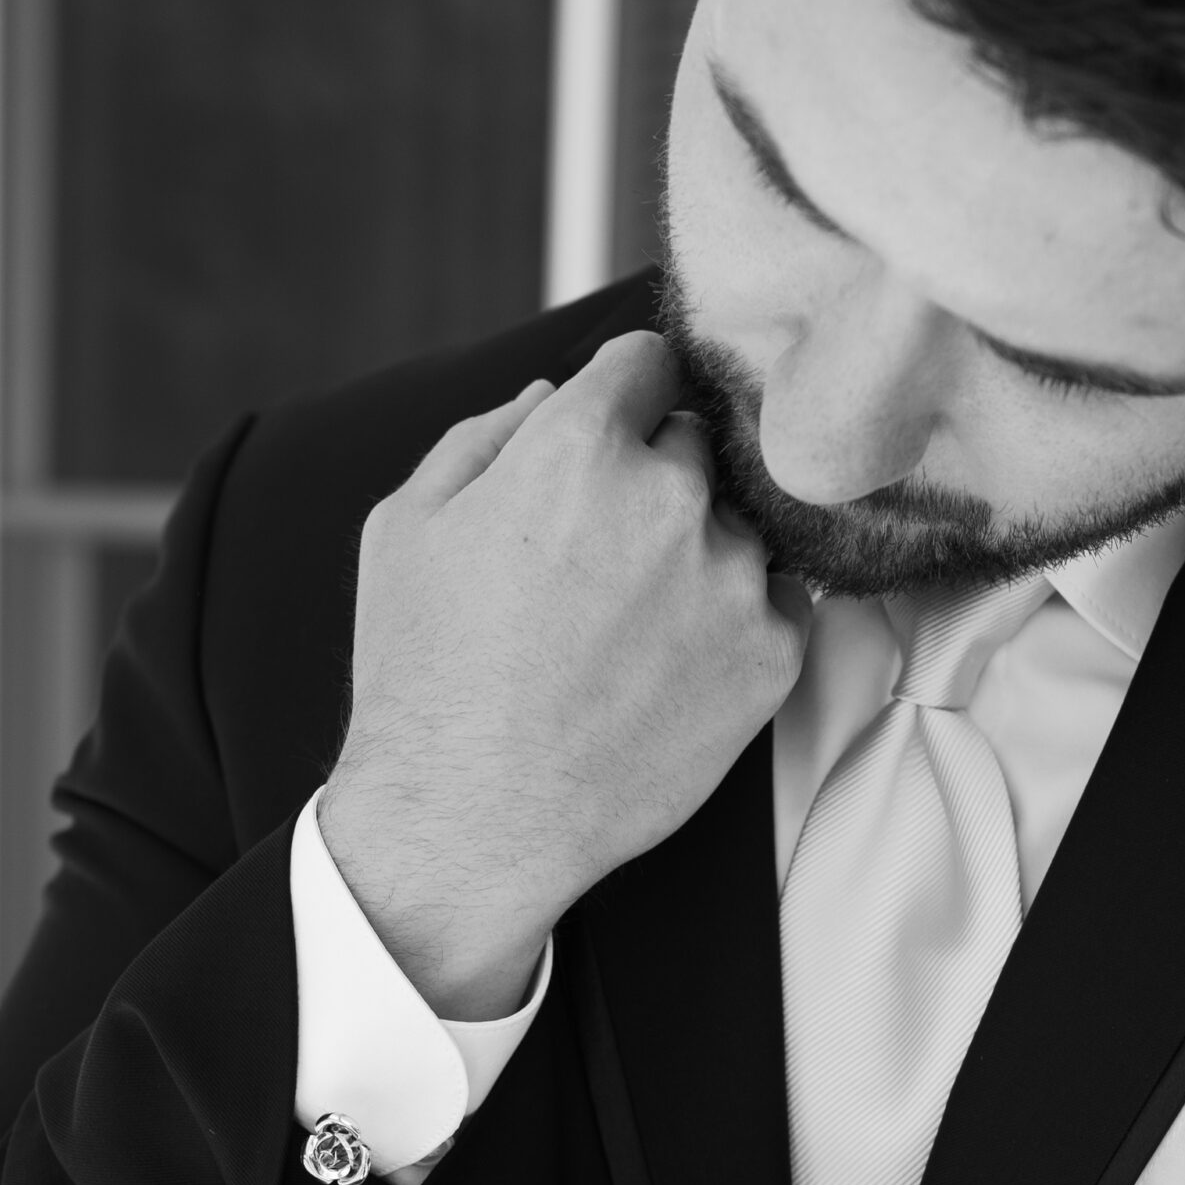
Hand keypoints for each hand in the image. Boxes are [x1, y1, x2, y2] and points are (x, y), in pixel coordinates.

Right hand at [319, 331, 811, 1018]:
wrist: (473, 821)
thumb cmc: (425, 678)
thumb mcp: (406, 528)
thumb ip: (485, 436)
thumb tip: (554, 395)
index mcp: (580, 446)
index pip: (648, 362)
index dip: (624, 398)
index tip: (615, 435)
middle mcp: (671, 497)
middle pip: (696, 446)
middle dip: (656, 483)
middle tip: (604, 561)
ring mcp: (731, 578)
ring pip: (738, 528)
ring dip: (701, 557)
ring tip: (632, 632)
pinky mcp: (772, 656)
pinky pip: (778, 603)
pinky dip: (738, 624)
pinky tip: (672, 669)